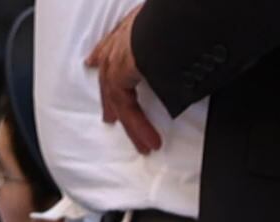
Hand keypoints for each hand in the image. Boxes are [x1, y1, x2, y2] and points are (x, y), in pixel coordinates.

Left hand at [92, 8, 162, 149]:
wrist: (169, 18)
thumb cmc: (173, 20)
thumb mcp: (168, 33)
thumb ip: (168, 48)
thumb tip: (185, 58)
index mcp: (130, 29)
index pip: (112, 44)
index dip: (103, 55)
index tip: (94, 63)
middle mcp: (120, 43)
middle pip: (109, 77)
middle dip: (110, 100)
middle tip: (110, 117)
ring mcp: (116, 59)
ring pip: (119, 99)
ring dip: (133, 125)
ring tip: (145, 144)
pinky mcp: (119, 75)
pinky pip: (127, 107)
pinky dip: (139, 126)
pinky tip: (149, 140)